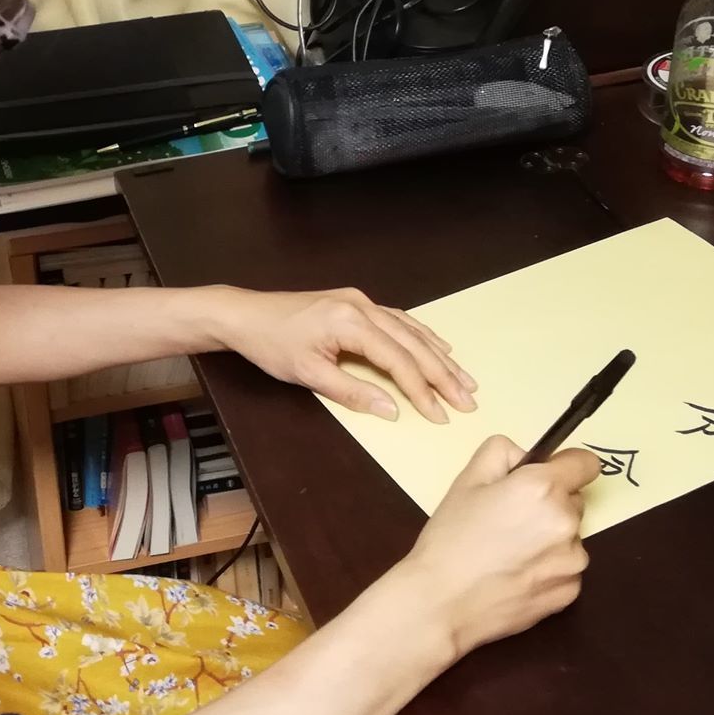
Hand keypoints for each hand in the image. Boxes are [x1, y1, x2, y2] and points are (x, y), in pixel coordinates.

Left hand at [207, 287, 475, 421]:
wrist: (245, 315)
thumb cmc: (271, 344)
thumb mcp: (308, 374)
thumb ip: (353, 392)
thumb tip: (392, 409)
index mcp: (351, 322)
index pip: (398, 361)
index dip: (422, 390)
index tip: (441, 413)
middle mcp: (362, 306)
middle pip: (413, 344)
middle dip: (443, 374)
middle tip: (468, 399)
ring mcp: (361, 301)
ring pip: (411, 330)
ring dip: (439, 355)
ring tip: (463, 378)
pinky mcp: (355, 302)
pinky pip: (398, 319)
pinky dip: (421, 336)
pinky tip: (437, 346)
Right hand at [396, 434, 594, 656]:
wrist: (442, 603)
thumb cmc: (450, 539)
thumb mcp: (466, 480)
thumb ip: (502, 452)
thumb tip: (526, 458)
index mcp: (543, 488)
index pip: (587, 463)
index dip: (566, 466)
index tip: (547, 477)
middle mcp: (566, 522)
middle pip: (574, 501)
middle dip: (550, 504)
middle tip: (510, 520)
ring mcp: (572, 561)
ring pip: (570, 538)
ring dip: (550, 539)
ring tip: (509, 553)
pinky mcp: (570, 592)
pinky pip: (566, 569)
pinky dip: (548, 569)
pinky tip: (515, 575)